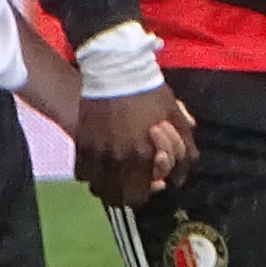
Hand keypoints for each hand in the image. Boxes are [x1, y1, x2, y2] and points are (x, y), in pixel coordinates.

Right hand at [74, 81, 196, 206]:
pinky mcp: (81, 142)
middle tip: (131, 183)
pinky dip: (90, 174)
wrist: (115, 68)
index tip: (150, 183)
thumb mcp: (175, 117)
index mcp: (143, 154)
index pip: (140, 196)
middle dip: (125, 195)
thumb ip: (184, 148)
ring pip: (97, 188)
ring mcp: (96, 152)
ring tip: (113, 177)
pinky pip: (81, 173)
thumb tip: (181, 175)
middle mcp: (118, 159)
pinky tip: (98, 166)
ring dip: (107, 186)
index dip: (146, 193)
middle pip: (117, 198)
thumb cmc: (149, 92)